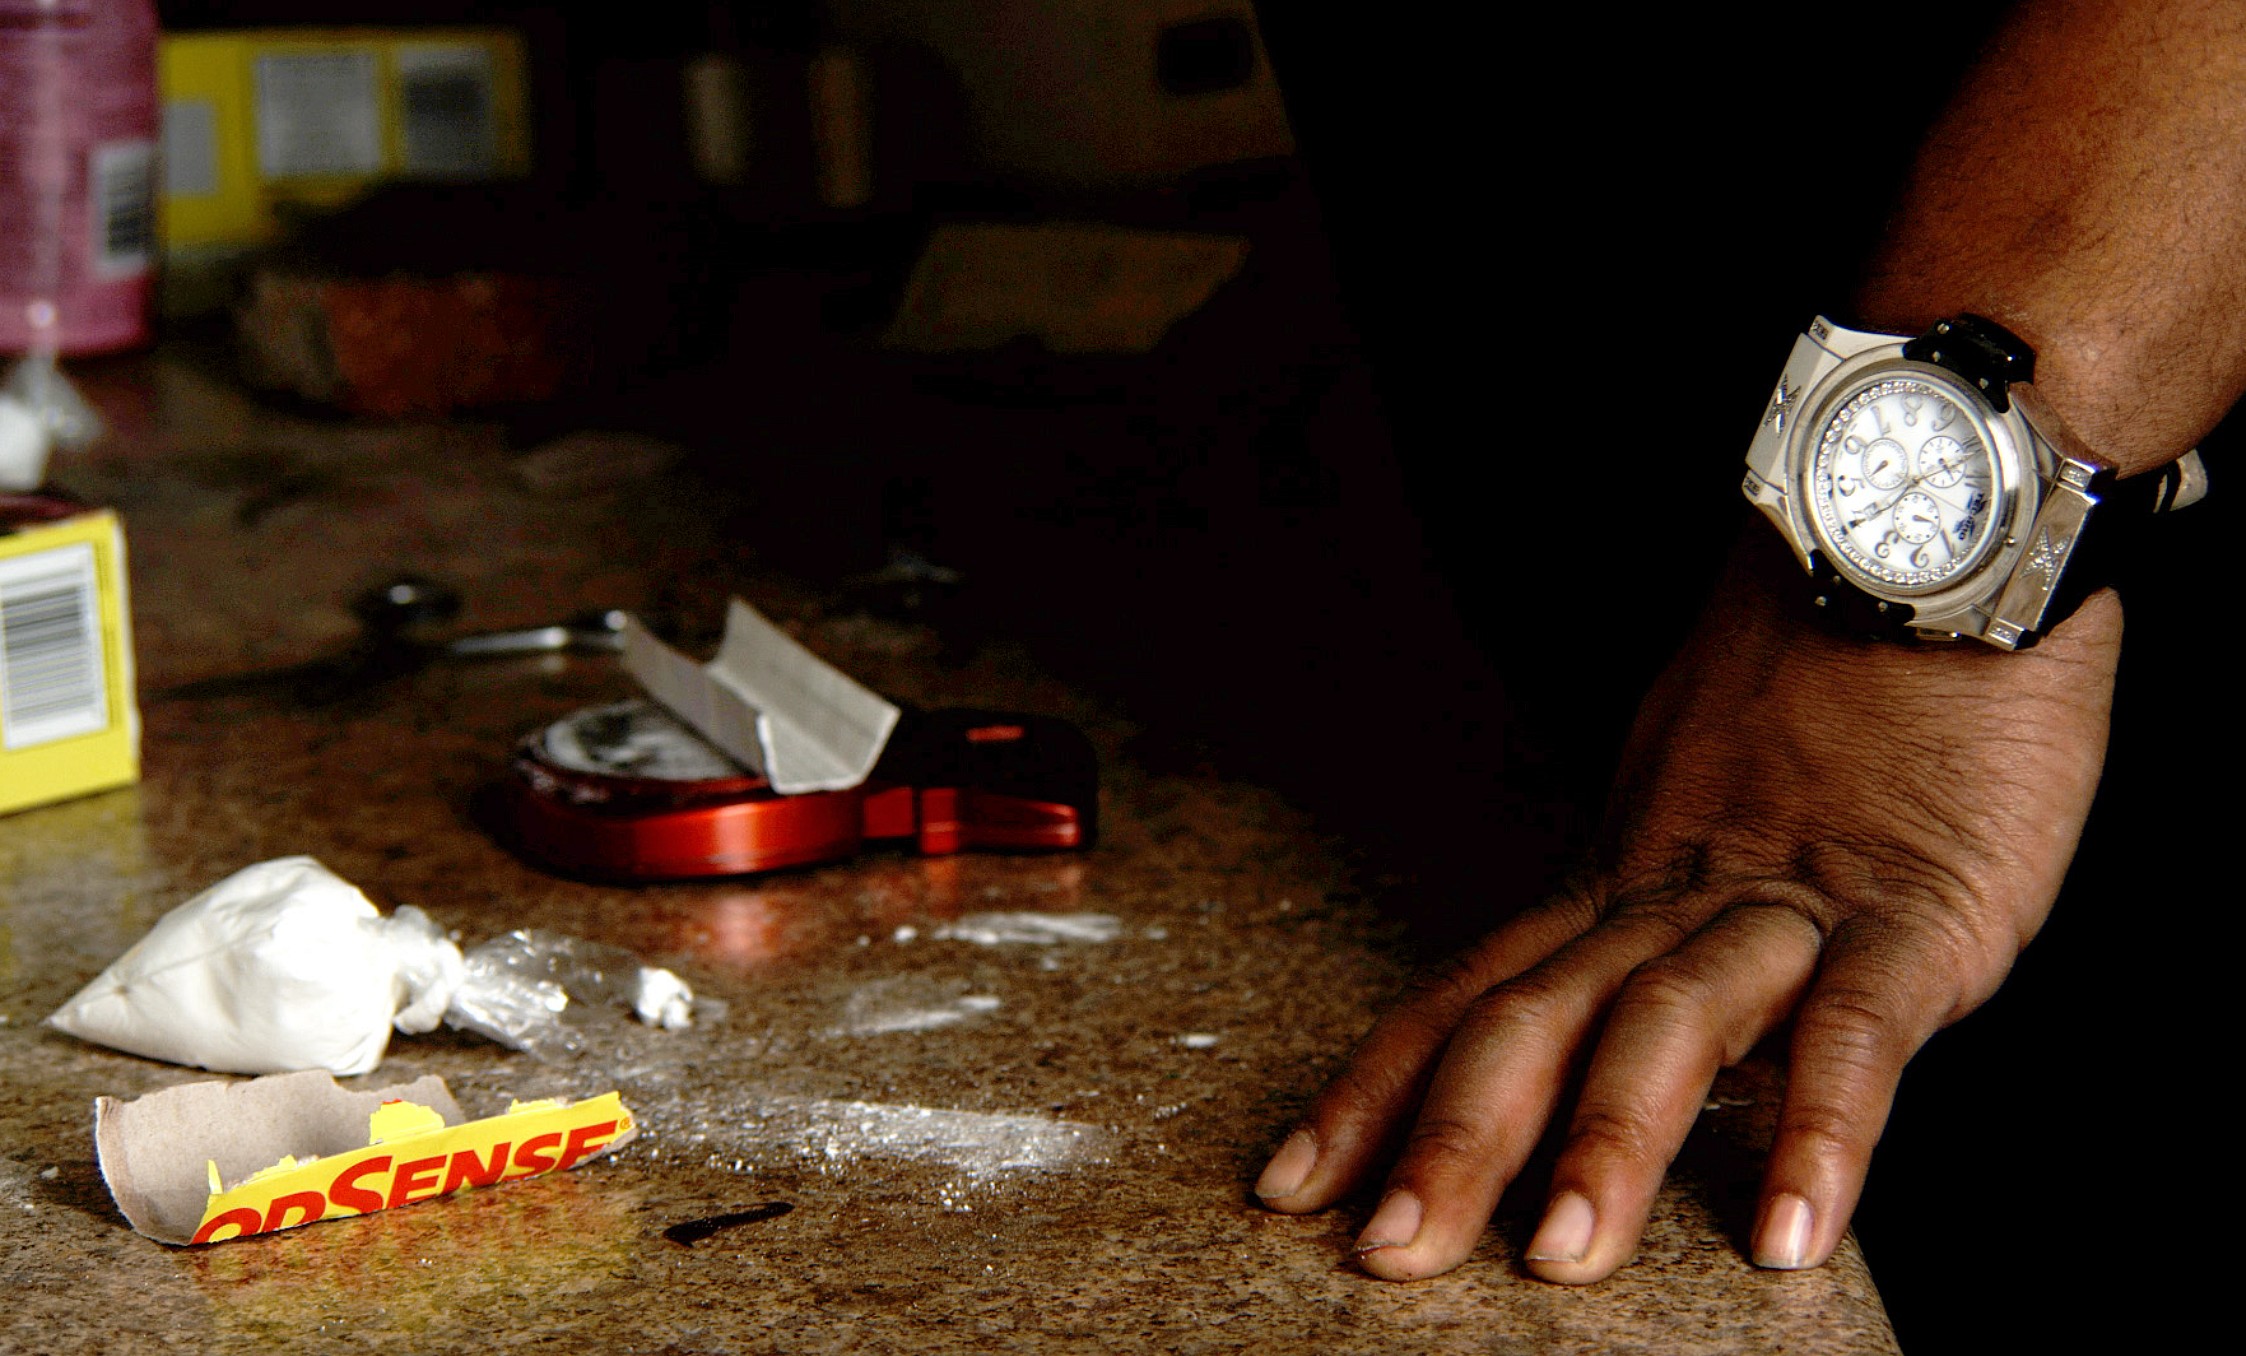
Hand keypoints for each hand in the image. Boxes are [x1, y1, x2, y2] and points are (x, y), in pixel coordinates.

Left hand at [1254, 532, 2119, 1280]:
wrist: (1922, 525)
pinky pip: (1857, 1025)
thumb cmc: (1827, 669)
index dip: (1377, 1089)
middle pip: (1535, 1019)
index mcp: (1618, 870)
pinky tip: (1792, 1228)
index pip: (1470, 992)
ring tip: (1559, 1258)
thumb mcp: (1708, 790)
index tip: (1290, 1180)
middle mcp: (1672, 887)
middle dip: (1453, 1138)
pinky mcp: (1914, 907)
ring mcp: (1787, 896)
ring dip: (1611, 1144)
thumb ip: (1661, 906)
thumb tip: (1619, 1021)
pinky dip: (1821, 1125)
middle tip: (1383, 1253)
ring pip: (1669, 1021)